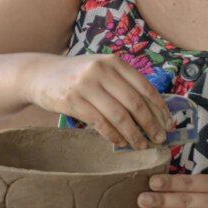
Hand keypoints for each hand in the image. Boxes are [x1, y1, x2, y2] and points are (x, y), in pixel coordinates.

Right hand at [26, 54, 170, 149]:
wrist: (40, 74)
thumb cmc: (76, 76)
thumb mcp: (100, 70)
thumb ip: (122, 83)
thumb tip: (152, 110)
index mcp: (114, 62)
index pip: (145, 86)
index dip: (159, 107)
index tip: (168, 123)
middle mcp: (101, 70)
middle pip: (135, 103)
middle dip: (150, 124)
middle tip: (158, 139)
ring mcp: (86, 85)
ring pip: (119, 115)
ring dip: (134, 134)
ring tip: (141, 145)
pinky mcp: (72, 100)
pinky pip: (99, 123)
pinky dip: (113, 135)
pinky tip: (120, 142)